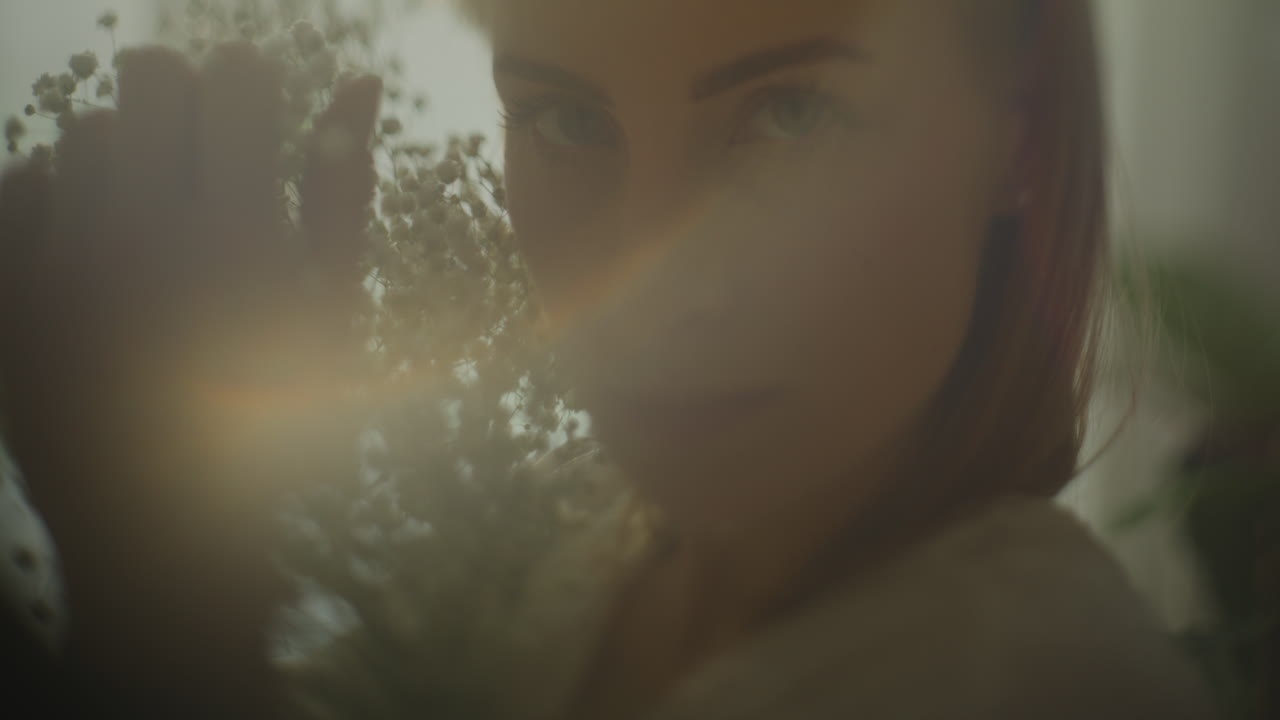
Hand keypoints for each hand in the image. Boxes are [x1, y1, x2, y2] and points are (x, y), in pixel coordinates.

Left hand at [0, 41, 379, 716]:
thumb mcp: (334, 313)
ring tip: (155, 229)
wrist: (166, 523)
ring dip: (129, 159)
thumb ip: (342, 191)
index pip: (238, 77)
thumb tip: (358, 80)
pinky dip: (62, 202)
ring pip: (85, 131)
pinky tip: (100, 257)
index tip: (259, 125)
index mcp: (241, 237)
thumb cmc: (279, 419)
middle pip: (150, 74)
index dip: (257, 90)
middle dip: (187, 100)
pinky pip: (20, 185)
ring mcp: (59, 261)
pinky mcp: (5, 289)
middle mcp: (142, 234)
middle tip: (207, 160)